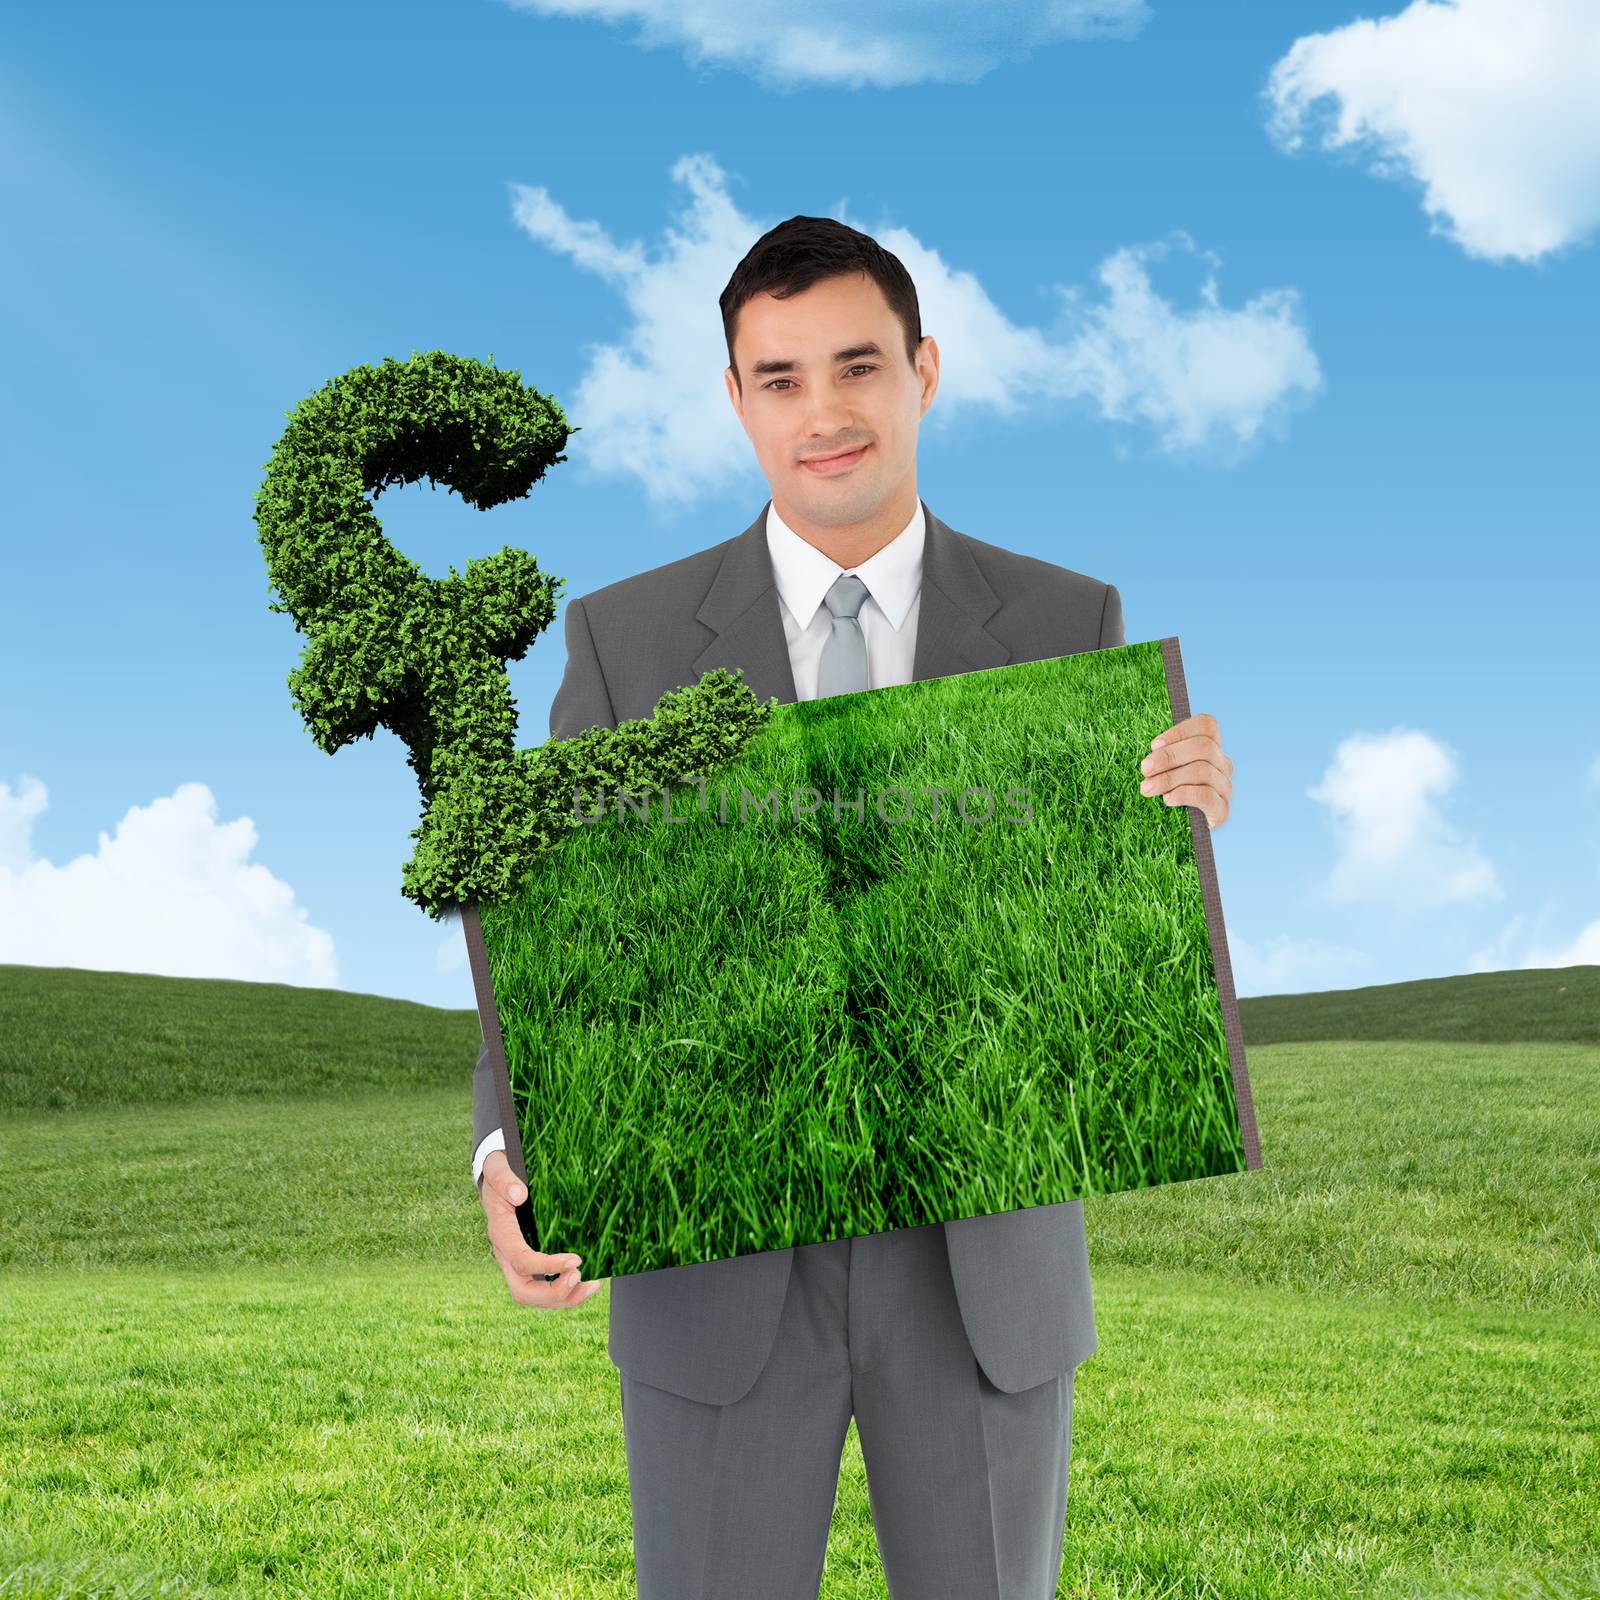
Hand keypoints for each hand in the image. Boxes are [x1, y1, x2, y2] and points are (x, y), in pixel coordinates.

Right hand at [479, 1149, 602, 1308]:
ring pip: (535, 1296)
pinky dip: (566, 1292)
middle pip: (523, 1291)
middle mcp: (506, 1255)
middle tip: (581, 1277)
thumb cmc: (499, 1173)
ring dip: (564, 1298)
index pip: (521, 1261)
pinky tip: (587, 1285)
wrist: (495, 1179)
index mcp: (500, 1234)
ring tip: (592, 1286)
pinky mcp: (528, 1263)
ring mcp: (516, 1262)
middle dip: (554, 1293)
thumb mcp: (497, 1168)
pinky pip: (544, 1288)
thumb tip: (519, 1194)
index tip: (576, 1260)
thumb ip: (505, 1179)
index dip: (547, 1266)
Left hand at [1139, 711, 1231, 828]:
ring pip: (1203, 770)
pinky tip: (1167, 799)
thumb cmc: (1164, 792)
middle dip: (1169, 756)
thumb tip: (1155, 747)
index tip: (1153, 745)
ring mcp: (1224, 787)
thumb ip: (1162, 754)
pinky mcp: (1222, 810)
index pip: (1206, 725)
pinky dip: (1183, 794)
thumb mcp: (1161, 768)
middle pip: (1203, 747)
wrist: (1175, 831)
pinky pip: (1206, 796)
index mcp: (1210, 747)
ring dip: (1169, 778)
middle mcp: (1222, 765)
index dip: (1179, 732)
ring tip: (1147, 788)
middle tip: (1145, 769)